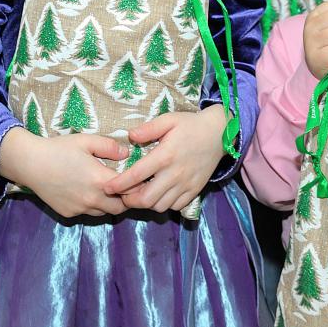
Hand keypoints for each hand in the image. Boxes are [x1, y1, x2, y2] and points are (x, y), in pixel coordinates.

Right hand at [0, 129, 127, 217]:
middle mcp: (92, 199)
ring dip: (110, 203)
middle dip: (127, 199)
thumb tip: (127, 154)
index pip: (130, 190)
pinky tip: (86, 191)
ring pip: (104, 212)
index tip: (141, 179)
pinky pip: (87, 213)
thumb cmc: (59, 149)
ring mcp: (79, 209)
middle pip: (121, 208)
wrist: (29, 163)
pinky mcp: (68, 214)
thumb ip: (110, 147)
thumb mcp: (86, 140)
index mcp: (100, 180)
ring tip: (107, 189)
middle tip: (126, 187)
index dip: (138, 186)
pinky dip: (92, 206)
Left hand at [102, 104, 228, 212]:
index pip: (137, 175)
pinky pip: (176, 206)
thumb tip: (130, 136)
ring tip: (141, 193)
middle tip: (123, 194)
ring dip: (147, 203)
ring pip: (160, 206)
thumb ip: (148, 128)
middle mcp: (175, 174)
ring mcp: (186, 184)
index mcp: (165, 156)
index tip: (107, 187)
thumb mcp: (169, 119)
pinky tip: (160, 194)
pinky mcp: (195, 190)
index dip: (119, 184)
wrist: (220, 133)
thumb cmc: (191, 125)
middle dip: (130, 200)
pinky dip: (164, 204)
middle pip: (147, 199)